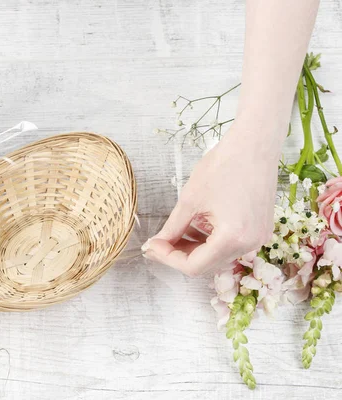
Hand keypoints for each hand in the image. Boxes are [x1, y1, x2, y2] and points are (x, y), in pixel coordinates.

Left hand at [143, 124, 278, 275]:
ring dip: (194, 247)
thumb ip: (172, 228)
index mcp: (232, 239)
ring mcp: (258, 238)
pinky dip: (210, 240)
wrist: (254, 144)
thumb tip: (157, 244)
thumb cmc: (224, 166)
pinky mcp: (260, 229)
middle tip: (158, 242)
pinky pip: (230, 244)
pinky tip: (196, 225)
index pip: (194, 266)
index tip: (152, 246)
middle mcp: (250, 244)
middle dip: (179, 254)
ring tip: (176, 230)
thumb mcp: (190, 200)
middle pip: (207, 264)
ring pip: (217, 256)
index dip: (168, 259)